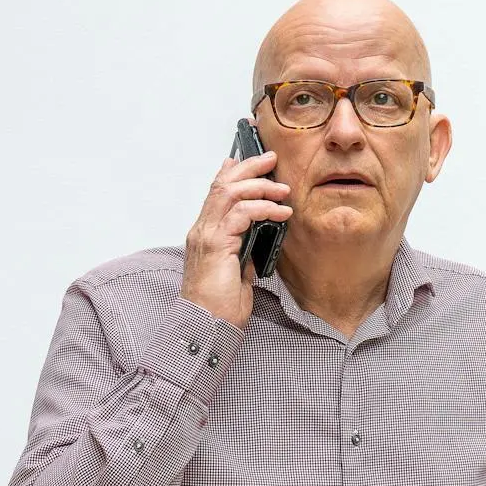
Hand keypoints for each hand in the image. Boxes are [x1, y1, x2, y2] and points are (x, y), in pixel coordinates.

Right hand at [180, 149, 291, 328]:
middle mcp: (202, 230)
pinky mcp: (216, 244)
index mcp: (206, 234)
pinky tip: (281, 213)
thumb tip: (258, 238)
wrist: (206, 327)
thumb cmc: (219, 306)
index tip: (254, 160)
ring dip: (259, 185)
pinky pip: (241, 214)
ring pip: (230, 193)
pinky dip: (263, 208)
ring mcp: (206, 236)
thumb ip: (243, 251)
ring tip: (283, 189)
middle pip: (222, 184)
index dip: (233, 172)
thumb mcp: (238, 272)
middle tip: (272, 159)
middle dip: (249, 167)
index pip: (217, 193)